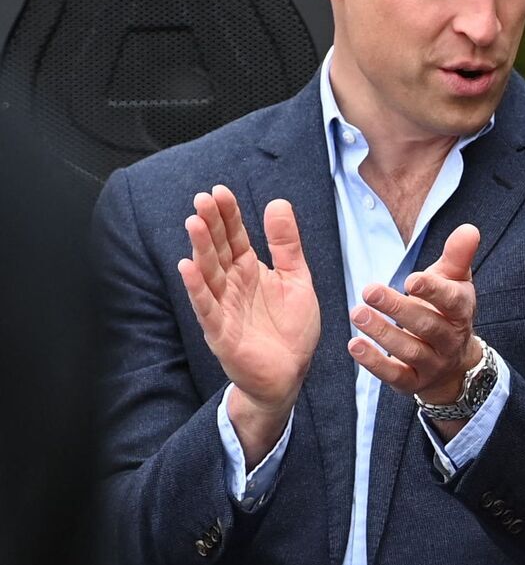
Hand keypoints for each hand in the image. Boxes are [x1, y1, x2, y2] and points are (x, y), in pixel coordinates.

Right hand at [177, 185, 319, 413]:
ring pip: (209, 274)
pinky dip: (197, 289)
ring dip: (200, 249)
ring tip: (193, 222)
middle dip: (211, 225)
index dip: (228, 216)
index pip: (235, 237)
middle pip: (218, 250)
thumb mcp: (297, 280)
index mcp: (250, 271)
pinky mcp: (221, 332)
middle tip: (203, 199)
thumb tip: (278, 203)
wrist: (290, 373)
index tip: (220, 191)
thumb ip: (287, 246)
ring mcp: (224, 308)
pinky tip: (188, 268)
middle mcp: (232, 285)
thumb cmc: (290, 329)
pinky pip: (207, 308)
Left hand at [348, 223, 481, 404]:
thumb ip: (458, 256)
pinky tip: (355, 346)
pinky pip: (395, 375)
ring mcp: (433, 363)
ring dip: (382, 333)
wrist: (454, 362)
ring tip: (357, 313)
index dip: (433, 292)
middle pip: (427, 325)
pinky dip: (375, 362)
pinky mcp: (413, 382)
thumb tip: (469, 228)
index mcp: (461, 311)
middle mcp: (450, 339)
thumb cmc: (447, 311)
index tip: (411, 280)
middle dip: (398, 309)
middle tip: (369, 291)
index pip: (451, 301)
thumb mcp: (455, 282)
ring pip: (410, 350)